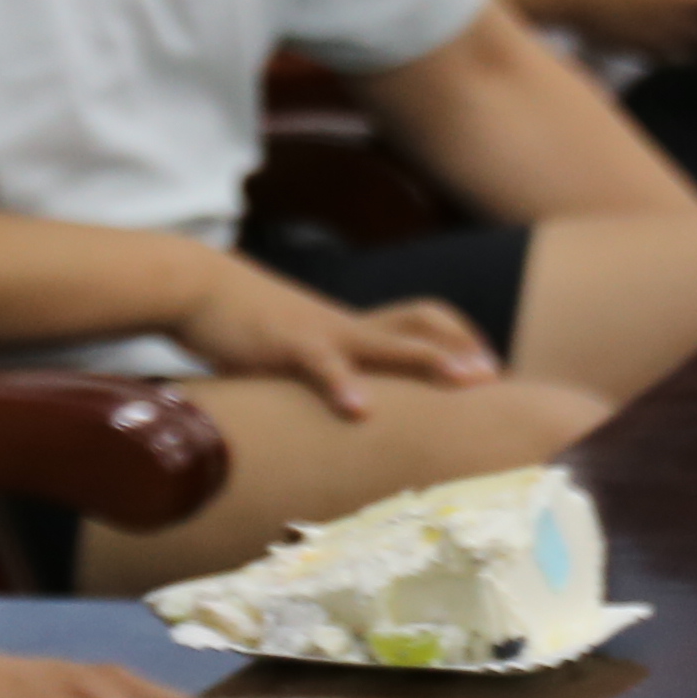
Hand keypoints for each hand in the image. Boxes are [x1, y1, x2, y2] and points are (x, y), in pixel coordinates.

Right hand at [168, 248, 501, 415]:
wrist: (198, 287)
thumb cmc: (244, 324)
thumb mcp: (295, 345)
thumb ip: (325, 368)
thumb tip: (347, 407)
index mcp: (351, 327)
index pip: (421, 319)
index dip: (458, 339)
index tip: (490, 368)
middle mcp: (347, 325)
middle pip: (421, 324)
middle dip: (462, 349)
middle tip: (498, 377)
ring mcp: (320, 331)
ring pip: (387, 341)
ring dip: (430, 360)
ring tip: (467, 380)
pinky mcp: (285, 343)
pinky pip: (321, 363)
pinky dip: (342, 385)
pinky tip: (359, 410)